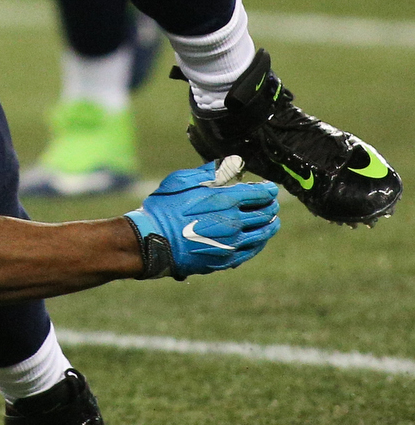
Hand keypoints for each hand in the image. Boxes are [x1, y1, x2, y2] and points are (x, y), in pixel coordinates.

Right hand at [125, 156, 280, 279]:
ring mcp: (232, 242)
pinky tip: (260, 239)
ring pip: (263, 233)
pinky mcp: (227, 259)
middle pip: (265, 213)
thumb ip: (208, 172)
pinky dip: (260, 242)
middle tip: (272, 204)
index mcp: (225, 199)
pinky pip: (252, 250)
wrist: (151, 240)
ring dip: (270, 225)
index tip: (270, 189)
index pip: (259, 193)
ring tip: (272, 221)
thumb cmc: (163, 207)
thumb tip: (229, 165)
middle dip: (271, 206)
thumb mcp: (181, 181)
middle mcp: (234, 221)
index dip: (268, 190)